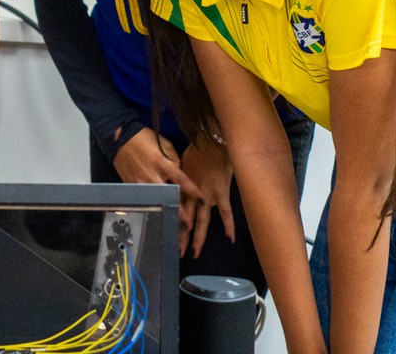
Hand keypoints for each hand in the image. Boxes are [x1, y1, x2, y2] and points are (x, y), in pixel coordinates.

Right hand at [112, 128, 201, 240]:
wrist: (120, 139)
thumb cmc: (144, 139)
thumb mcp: (164, 145)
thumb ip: (175, 161)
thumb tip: (181, 175)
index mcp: (161, 163)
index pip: (181, 180)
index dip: (193, 191)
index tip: (202, 200)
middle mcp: (151, 175)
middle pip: (168, 196)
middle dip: (179, 211)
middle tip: (188, 224)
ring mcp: (140, 182)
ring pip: (156, 201)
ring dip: (166, 211)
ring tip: (175, 224)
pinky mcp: (131, 186)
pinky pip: (144, 198)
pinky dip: (153, 205)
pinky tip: (158, 213)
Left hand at [179, 141, 234, 257]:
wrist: (211, 142)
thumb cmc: (196, 151)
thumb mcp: (180, 164)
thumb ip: (177, 178)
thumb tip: (171, 184)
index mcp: (180, 188)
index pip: (174, 211)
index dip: (170, 223)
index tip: (165, 235)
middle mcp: (191, 195)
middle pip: (184, 220)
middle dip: (180, 237)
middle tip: (177, 252)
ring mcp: (207, 196)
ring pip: (201, 221)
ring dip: (197, 237)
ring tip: (194, 253)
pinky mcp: (221, 194)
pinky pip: (225, 213)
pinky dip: (229, 226)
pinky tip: (230, 239)